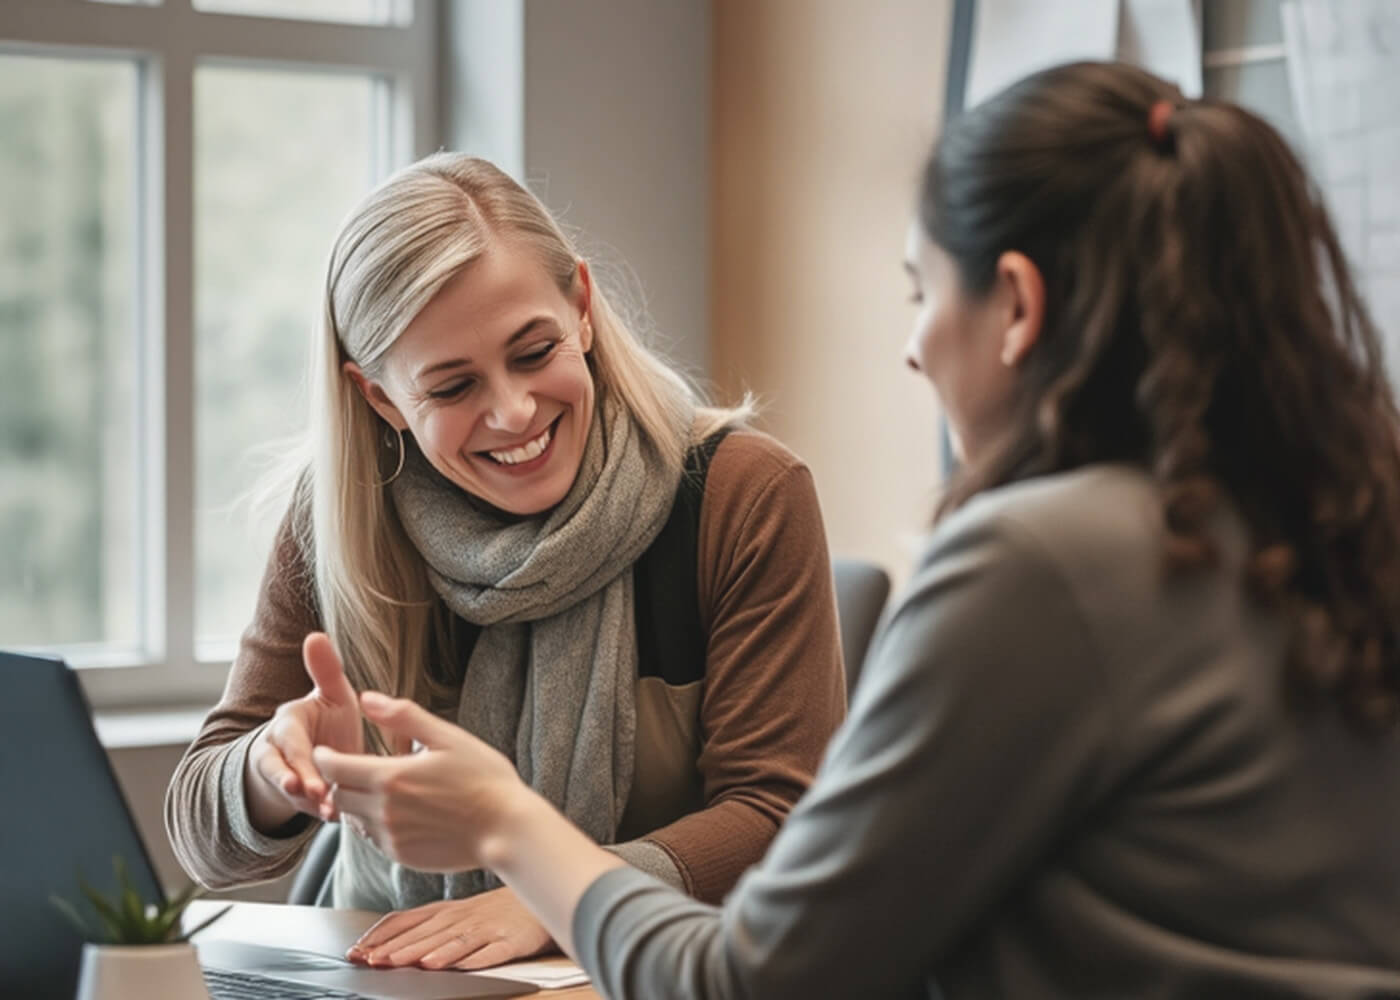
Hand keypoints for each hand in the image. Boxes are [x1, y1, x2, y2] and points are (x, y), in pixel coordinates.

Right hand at [245, 632, 362, 832]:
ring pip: (288, 792)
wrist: (316, 752)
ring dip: (309, 804)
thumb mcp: (332, 695)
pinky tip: (340, 818)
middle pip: (281, 770)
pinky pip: (301, 809)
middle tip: (320, 798)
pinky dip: (319, 813)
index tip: (310, 778)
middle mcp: (277, 750)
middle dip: (299, 785)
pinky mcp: (297, 799)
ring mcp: (284, 776)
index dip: (298, 760)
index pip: (288, 742)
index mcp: (288, 723)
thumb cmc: (327, 721)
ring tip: (331, 813)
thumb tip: (315, 634)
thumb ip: (326, 670)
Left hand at [313, 690, 523, 872]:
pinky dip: (374, 824)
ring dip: (356, 803)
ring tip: (378, 790)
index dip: (325, 757)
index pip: (333, 767)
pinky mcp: (400, 856)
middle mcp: (382, 811)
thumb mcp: (447, 737)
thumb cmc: (483, 778)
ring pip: (352, 819)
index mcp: (390, 777)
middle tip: (353, 768)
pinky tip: (398, 813)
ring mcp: (390, 837)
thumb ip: (403, 716)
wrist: (506, 829)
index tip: (329, 750)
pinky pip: (371, 839)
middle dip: (339, 780)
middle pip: (337, 794)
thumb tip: (366, 698)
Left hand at [347, 888, 554, 969]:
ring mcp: (487, 928)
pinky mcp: (512, 940)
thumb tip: (379, 944)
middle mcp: (462, 917)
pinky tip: (459, 966)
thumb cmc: (494, 909)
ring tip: (408, 964)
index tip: (357, 952)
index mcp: (445, 910)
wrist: (541, 896)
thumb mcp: (455, 912)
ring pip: (454, 941)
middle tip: (373, 962)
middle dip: (398, 949)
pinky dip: (474, 958)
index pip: (406, 920)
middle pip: (426, 934)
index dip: (381, 937)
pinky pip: (491, 950)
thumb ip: (422, 925)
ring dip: (431, 952)